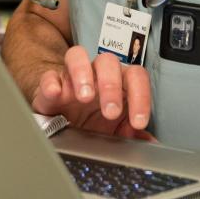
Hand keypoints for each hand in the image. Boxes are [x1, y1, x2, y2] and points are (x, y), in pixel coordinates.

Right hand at [31, 45, 151, 137]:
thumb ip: (133, 133)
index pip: (136, 77)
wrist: (64, 123)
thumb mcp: (116, 131)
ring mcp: (72, 76)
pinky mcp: (50, 84)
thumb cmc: (93, 121)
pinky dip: (52, 83)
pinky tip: (56, 93)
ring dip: (82, 73)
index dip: (141, 97)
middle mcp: (96, 74)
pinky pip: (49, 75)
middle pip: (108, 61)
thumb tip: (151, 142)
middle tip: (111, 112)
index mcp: (119, 82)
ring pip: (77, 56)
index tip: (138, 122)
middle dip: (111, 85)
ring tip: (84, 97)